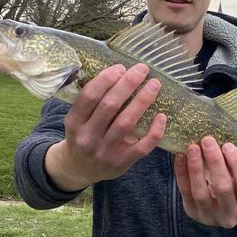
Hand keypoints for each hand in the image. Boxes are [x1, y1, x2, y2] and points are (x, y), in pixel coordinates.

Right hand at [45, 63, 165, 190]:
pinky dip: (154, 131)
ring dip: (142, 101)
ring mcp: (105, 152)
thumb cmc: (84, 135)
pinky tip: (161, 116)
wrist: (79, 169)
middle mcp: (88, 137)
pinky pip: (142, 147)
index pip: (90, 96)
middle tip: (142, 69)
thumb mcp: (78, 119)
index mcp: (74, 122)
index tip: (121, 67)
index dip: (106, 79)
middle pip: (109, 106)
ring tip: (153, 85)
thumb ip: (93, 101)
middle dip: (128, 84)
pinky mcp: (121, 163)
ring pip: (126, 123)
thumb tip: (120, 72)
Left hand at [174, 136, 236, 228]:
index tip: (228, 145)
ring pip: (201, 192)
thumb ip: (235, 165)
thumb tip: (219, 139)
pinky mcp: (193, 213)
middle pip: (223, 187)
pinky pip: (185, 192)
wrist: (227, 213)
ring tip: (192, 147)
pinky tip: (180, 157)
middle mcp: (230, 215)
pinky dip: (182, 173)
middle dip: (214, 162)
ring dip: (195, 167)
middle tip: (207, 140)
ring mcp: (210, 217)